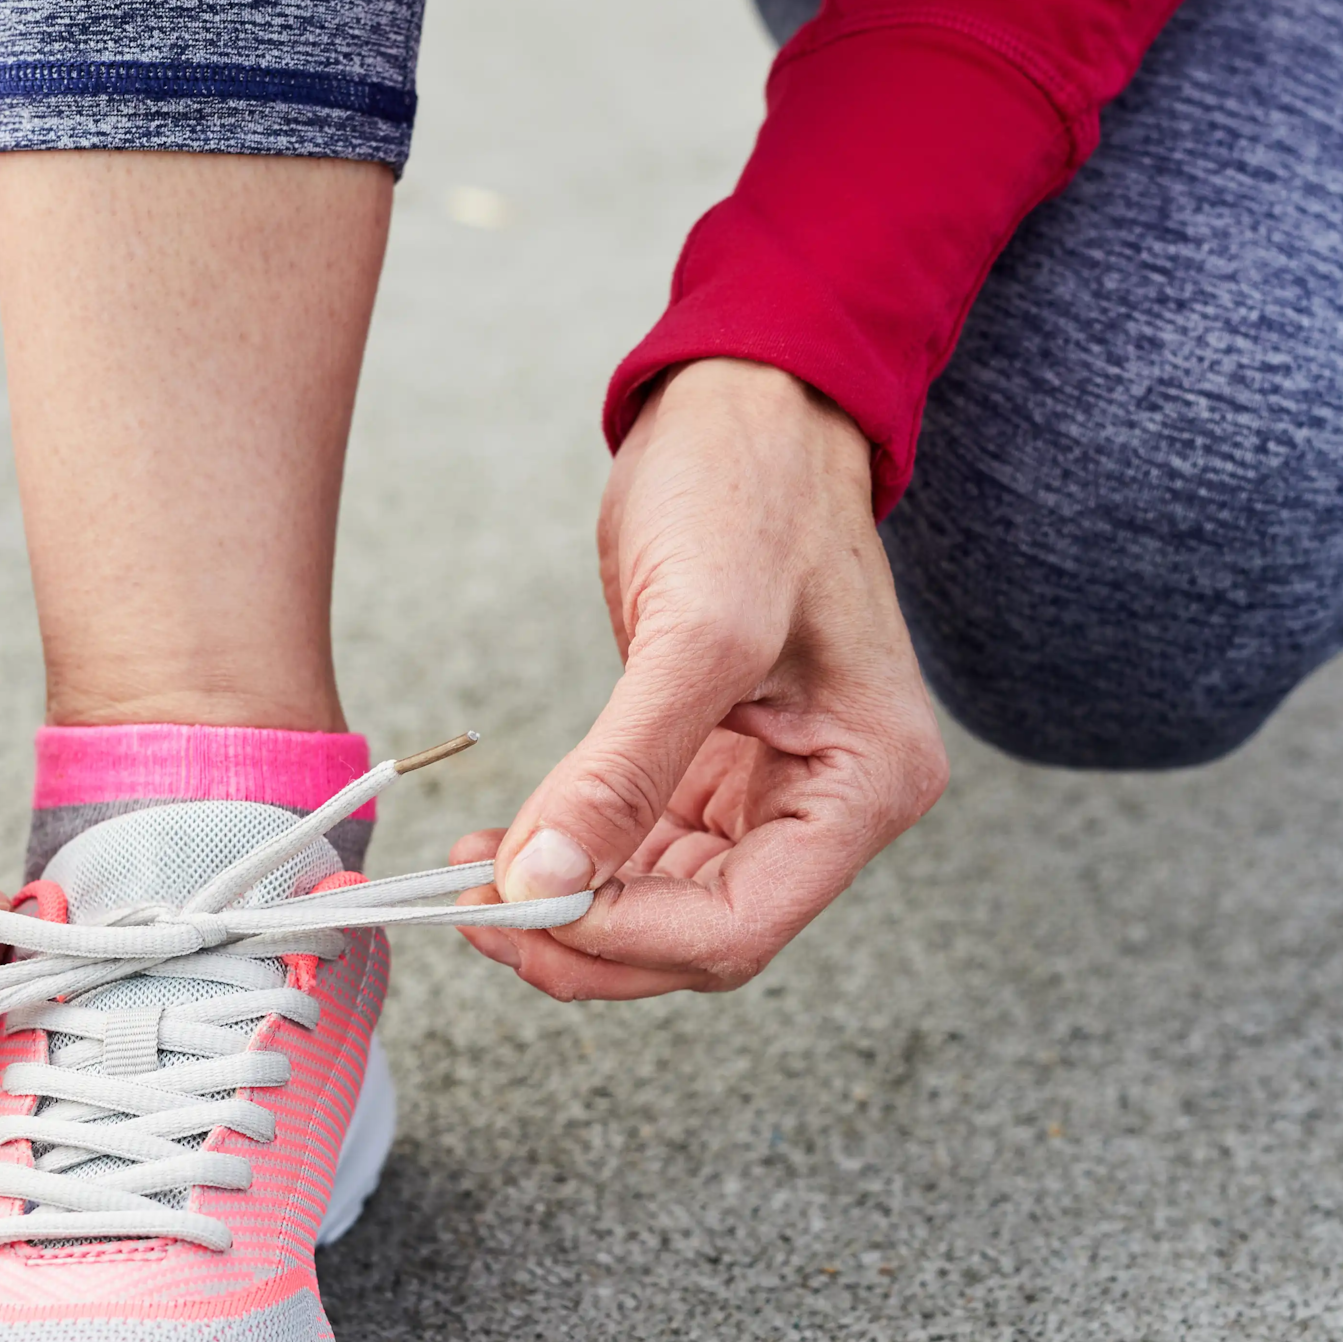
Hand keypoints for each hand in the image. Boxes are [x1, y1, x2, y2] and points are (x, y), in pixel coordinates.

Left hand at [454, 358, 947, 997]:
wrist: (748, 403)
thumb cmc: (752, 488)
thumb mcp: (695, 630)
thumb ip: (624, 770)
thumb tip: (548, 879)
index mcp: (867, 784)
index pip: (741, 924)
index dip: (624, 938)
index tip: (522, 910)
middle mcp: (834, 803)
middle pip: (700, 933)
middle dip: (587, 933)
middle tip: (480, 913)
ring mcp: (774, 789)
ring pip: (664, 905)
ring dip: (569, 903)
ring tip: (474, 880)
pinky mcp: (717, 764)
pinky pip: (645, 850)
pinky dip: (576, 857)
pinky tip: (508, 846)